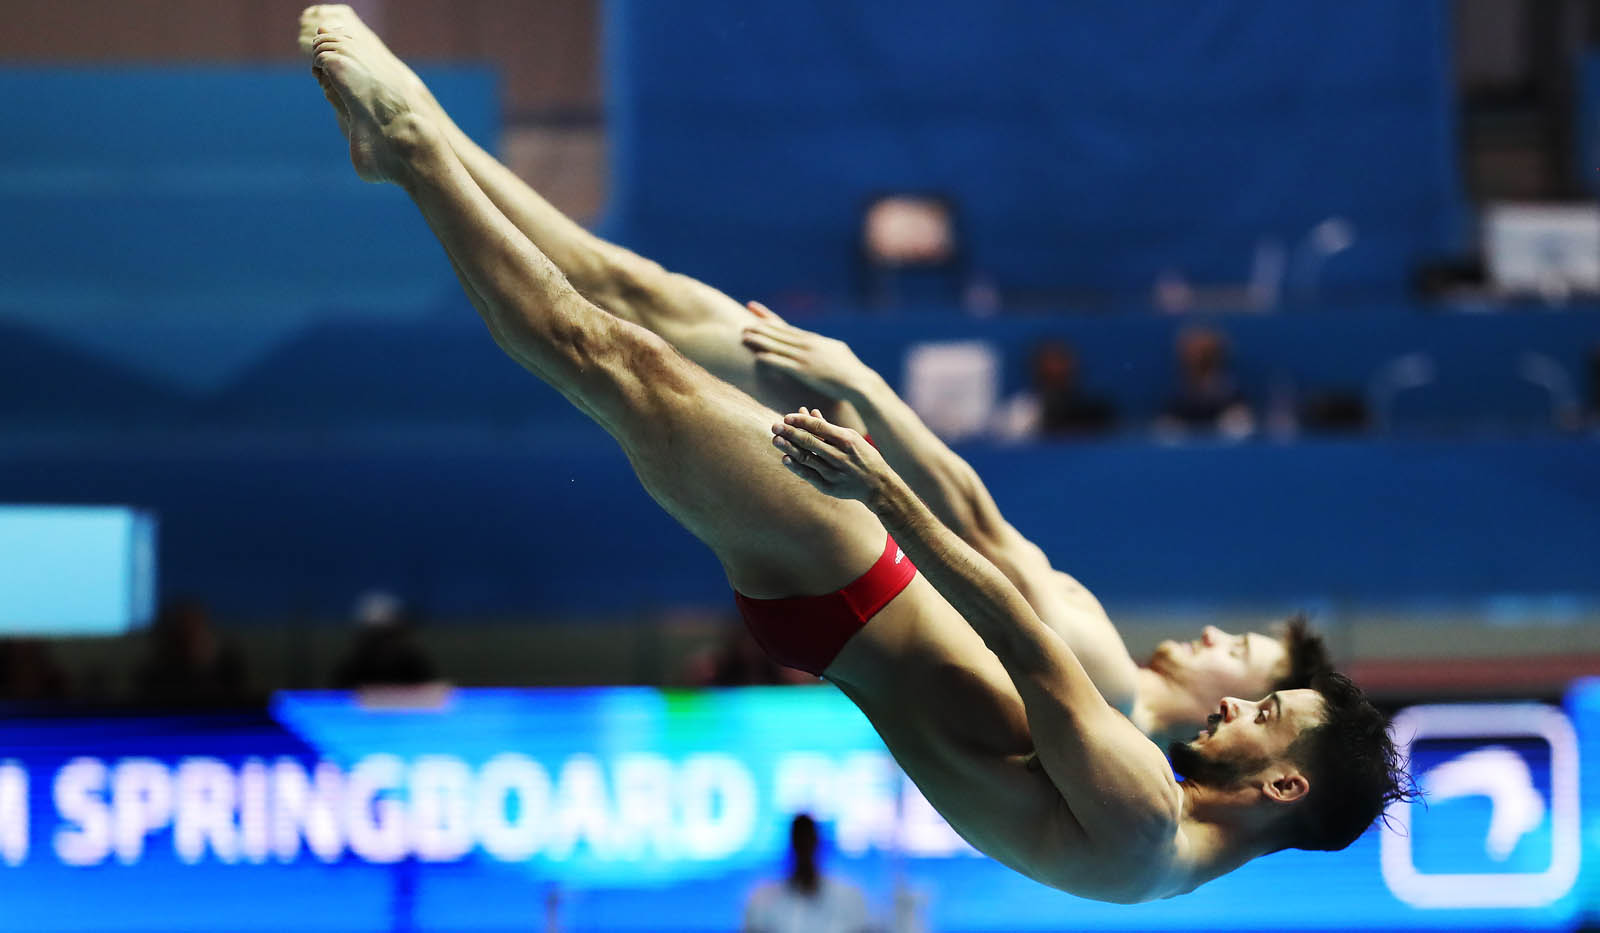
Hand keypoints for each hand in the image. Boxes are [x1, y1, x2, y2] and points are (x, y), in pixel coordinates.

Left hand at [741, 302, 870, 401]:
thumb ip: (822, 346)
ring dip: (760, 341)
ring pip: (777, 346)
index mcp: (813, 340)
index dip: (768, 317)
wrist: (859, 382)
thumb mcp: (835, 351)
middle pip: (778, 334)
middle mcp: (807, 345)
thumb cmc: (849, 370)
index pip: (786, 326)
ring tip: (744, 336)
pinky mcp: (805, 372)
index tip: (753, 308)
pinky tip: (757, 357)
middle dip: (760, 328)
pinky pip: (783, 364)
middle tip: (744, 324)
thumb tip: (815, 342)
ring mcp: (805, 357)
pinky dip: (770, 359)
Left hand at [771, 408, 889, 503]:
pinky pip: (808, 475)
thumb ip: (828, 427)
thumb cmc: (862, 456)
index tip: (786, 417)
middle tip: (775, 426)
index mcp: (847, 441)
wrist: (877, 485)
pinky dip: (795, 467)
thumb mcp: (851, 437)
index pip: (819, 427)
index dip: (801, 421)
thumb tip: (808, 412)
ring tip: (776, 439)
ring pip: (806, 458)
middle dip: (790, 433)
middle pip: (810, 442)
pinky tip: (785, 458)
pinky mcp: (829, 487)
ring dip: (789, 448)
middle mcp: (840, 456)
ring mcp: (833, 473)